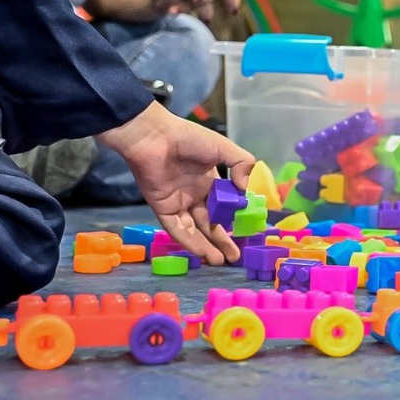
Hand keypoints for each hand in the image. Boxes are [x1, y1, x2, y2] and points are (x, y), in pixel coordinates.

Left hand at [99, 102, 254, 264]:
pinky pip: (178, 229)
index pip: (224, 206)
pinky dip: (190, 242)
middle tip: (235, 257)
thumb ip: (242, 164)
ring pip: (195, 230)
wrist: (154, 137)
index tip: (245, 232)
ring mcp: (179, 203)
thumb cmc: (189, 138)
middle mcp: (195, 195)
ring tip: (219, 262)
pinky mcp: (163, 209)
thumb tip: (245, 190)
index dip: (234, 219)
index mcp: (210, 181)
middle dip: (223, 240)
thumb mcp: (224, 148)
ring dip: (207, 246)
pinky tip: (202, 253)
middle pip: (211, 223)